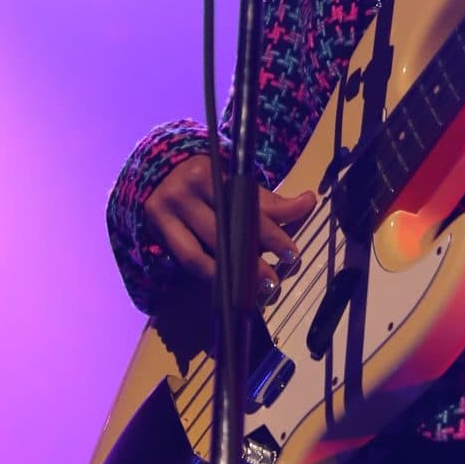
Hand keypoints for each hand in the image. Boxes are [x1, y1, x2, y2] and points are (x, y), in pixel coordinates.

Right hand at [144, 154, 315, 300]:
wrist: (158, 173)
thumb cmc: (206, 178)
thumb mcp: (234, 181)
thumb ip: (268, 199)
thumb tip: (308, 201)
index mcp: (207, 174)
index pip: (244, 206)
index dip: (270, 231)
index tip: (291, 252)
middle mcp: (184, 192)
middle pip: (222, 231)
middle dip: (250, 258)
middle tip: (274, 280)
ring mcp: (166, 213)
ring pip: (198, 252)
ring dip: (227, 274)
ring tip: (252, 291)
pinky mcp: (157, 232)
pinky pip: (186, 259)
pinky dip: (207, 273)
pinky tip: (226, 284)